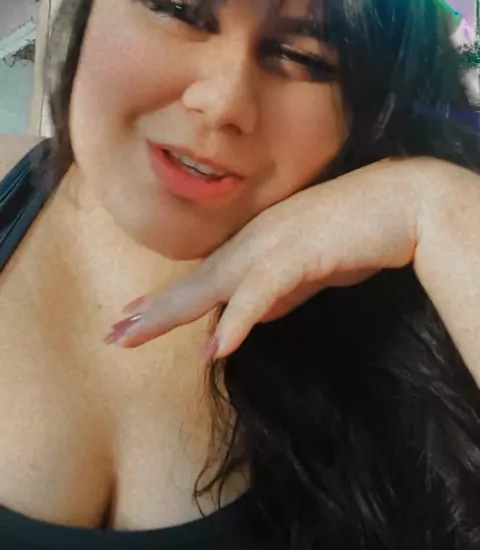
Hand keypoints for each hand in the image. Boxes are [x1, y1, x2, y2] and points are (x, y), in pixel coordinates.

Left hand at [105, 157, 430, 358]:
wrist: (404, 202)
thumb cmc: (361, 232)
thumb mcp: (312, 271)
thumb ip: (281, 292)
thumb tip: (251, 317)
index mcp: (257, 243)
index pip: (204, 277)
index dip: (168, 300)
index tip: (134, 319)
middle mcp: (256, 241)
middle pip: (196, 283)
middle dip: (154, 311)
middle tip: (113, 334)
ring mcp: (274, 244)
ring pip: (213, 284)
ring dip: (173, 313)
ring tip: (134, 335)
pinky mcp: (300, 252)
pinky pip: (261, 290)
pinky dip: (238, 319)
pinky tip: (217, 347)